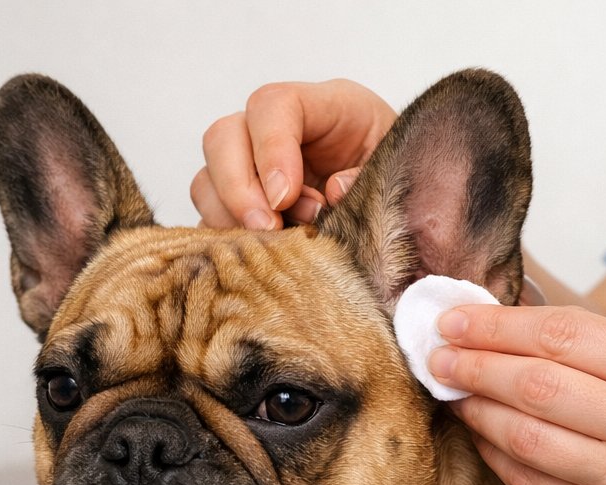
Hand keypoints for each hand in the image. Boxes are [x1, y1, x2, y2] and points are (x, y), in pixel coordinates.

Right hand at [192, 79, 396, 229]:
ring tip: (276, 243)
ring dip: (232, 217)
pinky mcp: (240, 208)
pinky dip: (227, 240)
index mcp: (321, 107)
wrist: (398, 207)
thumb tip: (332, 192)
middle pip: (222, 137)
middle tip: (270, 229)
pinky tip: (260, 257)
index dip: (270, 149)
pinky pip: (209, 220)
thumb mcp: (396, 170)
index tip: (285, 197)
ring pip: (206, 180)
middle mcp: (275, 131)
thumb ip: (368, 177)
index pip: (272, 105)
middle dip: (238, 189)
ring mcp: (250, 169)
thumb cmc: (397, 180)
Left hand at [427, 304, 605, 484]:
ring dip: (475, 410)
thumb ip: (600, 350)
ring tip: (452, 393)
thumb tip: (508, 317)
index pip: (562, 334)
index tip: (454, 319)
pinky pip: (528, 483)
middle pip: (534, 382)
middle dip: (473, 364)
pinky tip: (480, 437)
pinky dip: (495, 455)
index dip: (497, 324)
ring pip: (523, 434)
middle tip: (436, 356)